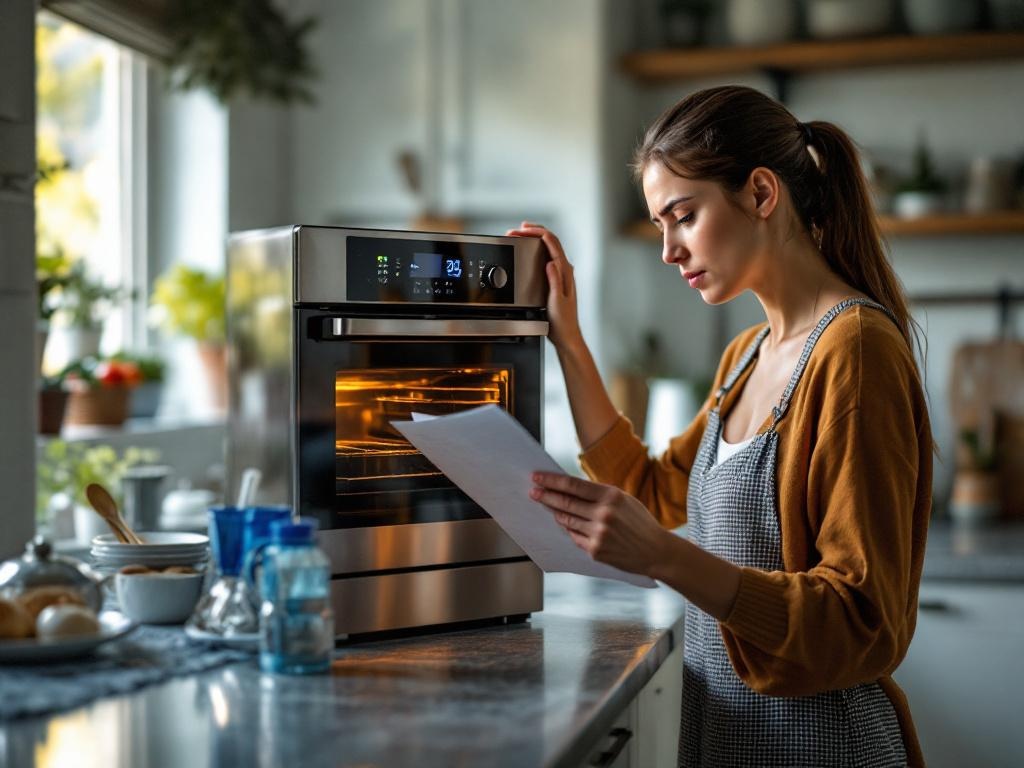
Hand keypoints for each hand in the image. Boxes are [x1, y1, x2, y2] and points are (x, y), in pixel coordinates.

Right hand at [504, 222, 581, 350]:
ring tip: (523, 235)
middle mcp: (565, 270)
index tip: (523, 230)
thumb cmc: (562, 321)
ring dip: (536, 239)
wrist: (566, 334)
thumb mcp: (556, 301)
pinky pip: (548, 257)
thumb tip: (549, 262)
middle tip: (519, 229)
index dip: (537, 232)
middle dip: (535, 232)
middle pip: (551, 241)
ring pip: (550, 248)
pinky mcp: (557, 279)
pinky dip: (537, 249)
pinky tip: (530, 252)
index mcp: (565, 271)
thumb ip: (554, 280)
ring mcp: (562, 274)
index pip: (552, 243)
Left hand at [530, 471, 668, 577]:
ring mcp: (598, 534)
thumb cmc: (639, 522)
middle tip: (533, 492)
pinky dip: (570, 530)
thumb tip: (570, 489)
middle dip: (546, 496)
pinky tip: (567, 524)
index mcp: (611, 496)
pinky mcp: (595, 550)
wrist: (656, 551)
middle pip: (565, 503)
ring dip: (555, 513)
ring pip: (567, 521)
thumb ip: (599, 495)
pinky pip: (575, 537)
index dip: (552, 481)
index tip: (537, 477)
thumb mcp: (624, 500)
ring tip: (548, 506)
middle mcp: (603, 514)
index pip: (573, 485)